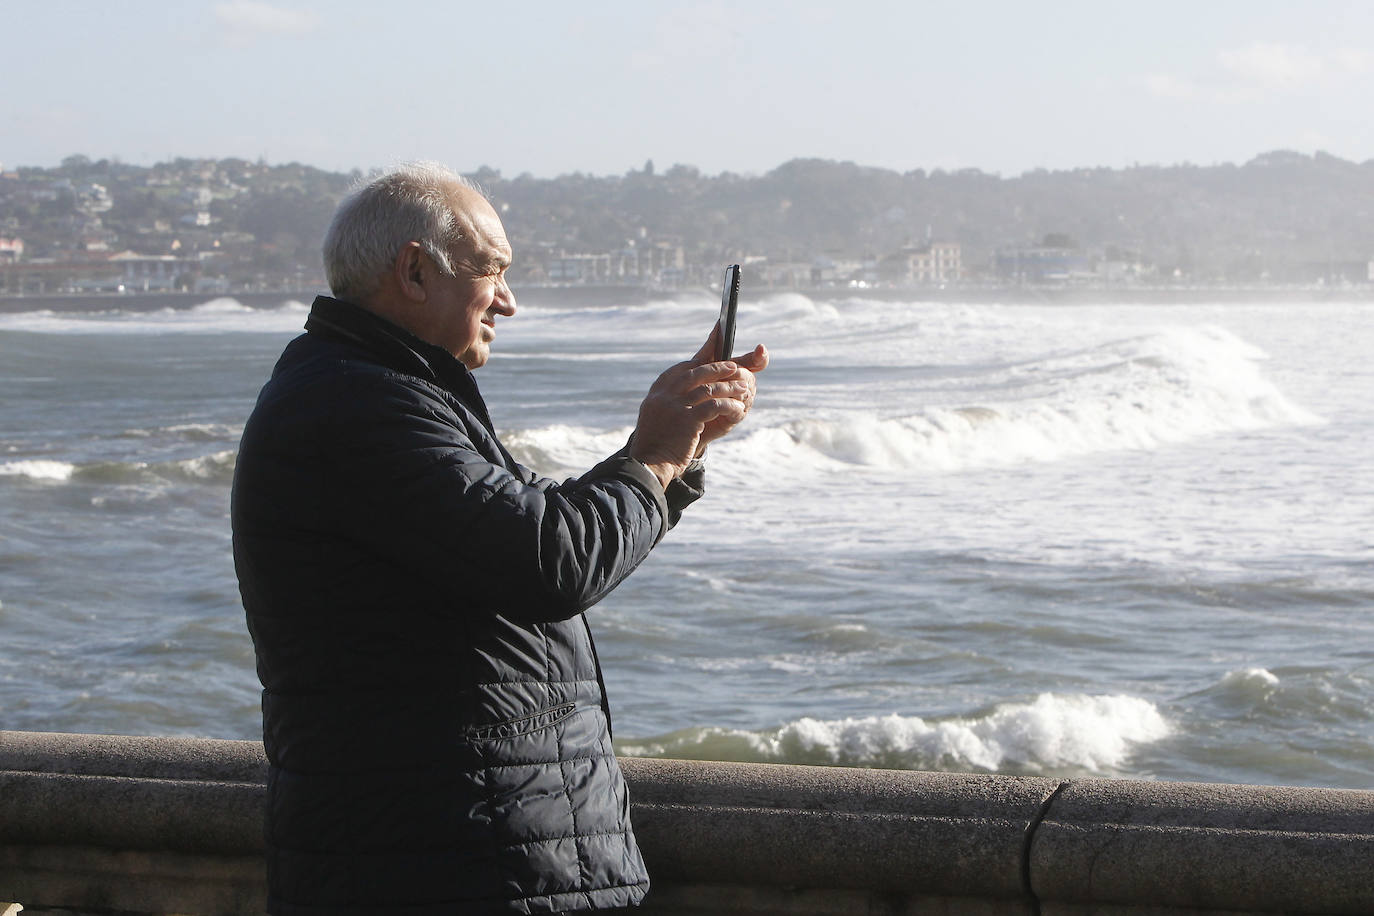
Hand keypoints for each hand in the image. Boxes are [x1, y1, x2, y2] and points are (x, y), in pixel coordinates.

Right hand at [630, 322, 768, 488]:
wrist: (649, 464)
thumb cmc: (658, 441)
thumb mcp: (659, 413)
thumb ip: (671, 397)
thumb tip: (694, 382)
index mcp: (659, 389)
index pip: (686, 366)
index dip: (704, 354)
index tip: (718, 342)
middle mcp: (665, 393)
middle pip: (698, 372)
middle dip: (720, 368)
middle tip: (736, 367)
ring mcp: (675, 405)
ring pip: (709, 387)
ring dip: (730, 387)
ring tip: (744, 388)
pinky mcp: (687, 420)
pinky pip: (715, 406)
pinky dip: (729, 405)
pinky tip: (739, 408)